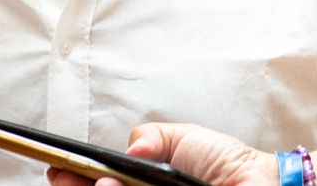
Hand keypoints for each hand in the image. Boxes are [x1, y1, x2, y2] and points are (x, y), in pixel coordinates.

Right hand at [46, 122, 277, 185]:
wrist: (259, 183)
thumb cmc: (226, 163)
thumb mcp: (184, 138)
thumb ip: (152, 135)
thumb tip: (128, 147)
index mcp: (142, 181)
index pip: (101, 182)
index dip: (76, 178)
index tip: (57, 170)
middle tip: (69, 178)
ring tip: (103, 185)